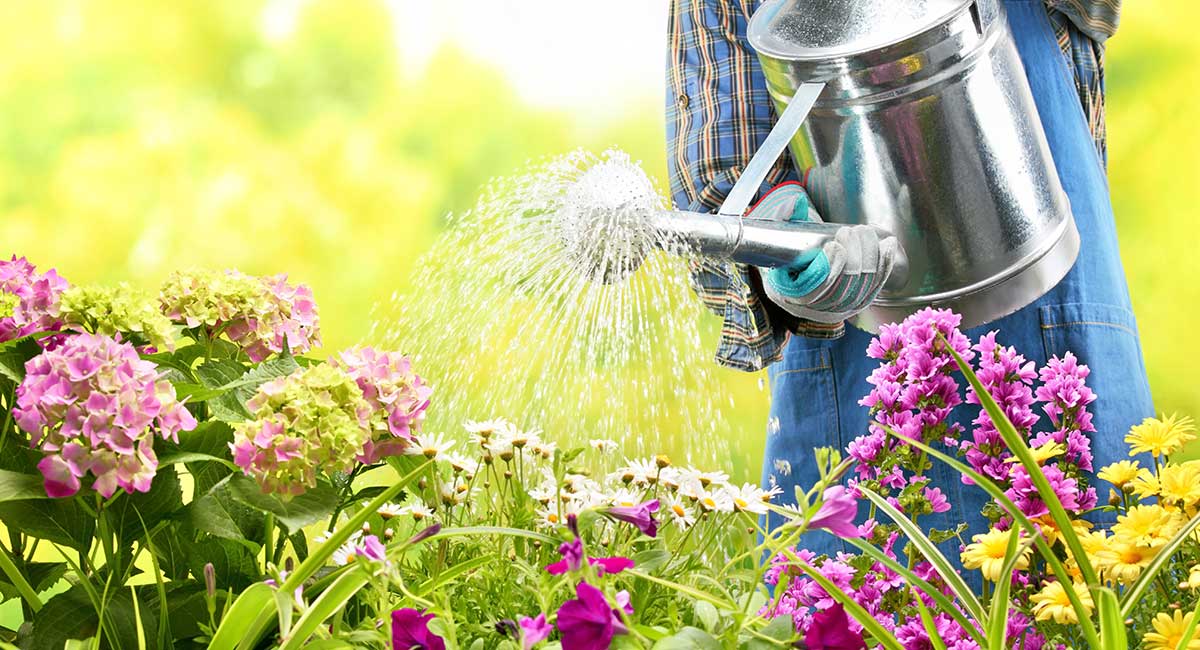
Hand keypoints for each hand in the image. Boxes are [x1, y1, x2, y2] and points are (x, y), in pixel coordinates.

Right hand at [751, 183, 898, 323]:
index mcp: (787, 294)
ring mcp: (834, 309)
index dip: (827, 271)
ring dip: (868, 260)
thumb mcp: (778, 231)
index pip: (811, 291)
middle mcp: (811, 308)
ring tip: (866, 232)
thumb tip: (796, 204)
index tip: (835, 245)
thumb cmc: (788, 246)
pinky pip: (873, 289)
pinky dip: (883, 267)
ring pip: (859, 291)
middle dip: (852, 260)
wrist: (800, 261)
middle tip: (853, 231)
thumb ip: (783, 215)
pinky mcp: (854, 304)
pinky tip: (888, 245)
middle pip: (839, 292)